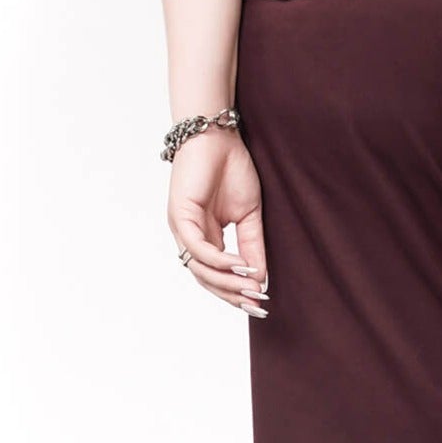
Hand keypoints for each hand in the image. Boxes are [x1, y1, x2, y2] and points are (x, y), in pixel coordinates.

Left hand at [167, 128, 269, 315]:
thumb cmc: (232, 169)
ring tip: (252, 288)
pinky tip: (240, 266)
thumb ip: (253, 245)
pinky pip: (198, 248)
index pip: (217, 275)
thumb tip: (261, 278)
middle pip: (206, 279)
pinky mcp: (180, 216)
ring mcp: (182, 228)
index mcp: (205, 238)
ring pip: (200, 269)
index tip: (261, 304)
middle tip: (256, 306)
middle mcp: (190, 237)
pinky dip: (219, 260)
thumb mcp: (249, 215)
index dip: (237, 292)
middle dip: (232, 295)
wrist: (218, 136)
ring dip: (227, 282)